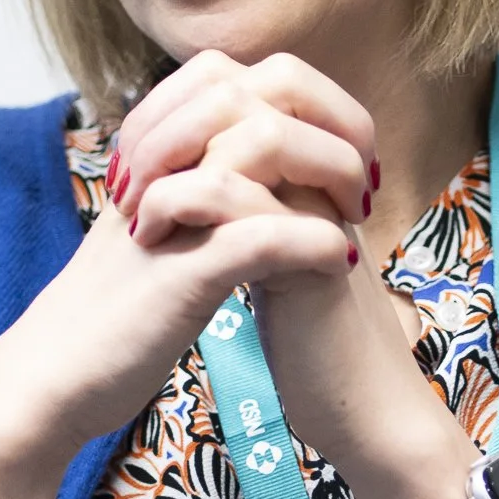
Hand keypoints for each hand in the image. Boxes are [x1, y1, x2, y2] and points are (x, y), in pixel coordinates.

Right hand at [0, 85, 359, 498]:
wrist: (46, 383)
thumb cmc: (106, 323)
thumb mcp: (151, 241)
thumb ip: (188, 202)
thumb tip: (241, 180)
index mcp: (148, 161)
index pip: (219, 78)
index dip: (285, 98)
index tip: (332, 146)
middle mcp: (154, 175)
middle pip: (244, 95)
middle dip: (317, 124)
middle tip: (357, 175)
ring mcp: (166, 221)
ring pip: (257, 149)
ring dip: (323, 173)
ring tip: (357, 210)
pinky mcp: (177, 279)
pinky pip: (258, 236)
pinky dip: (311, 243)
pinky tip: (340, 259)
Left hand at [113, 52, 471, 498]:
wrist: (365, 413)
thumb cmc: (316, 348)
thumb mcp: (276, 263)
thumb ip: (252, 213)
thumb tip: (199, 181)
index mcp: (316, 171)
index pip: (255, 85)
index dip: (184, 102)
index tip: (137, 159)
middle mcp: (327, 177)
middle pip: (268, 85)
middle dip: (180, 115)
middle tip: (134, 172)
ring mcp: (323, 211)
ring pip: (253, 130)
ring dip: (175, 156)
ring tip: (137, 209)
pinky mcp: (312, 256)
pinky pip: (241, 196)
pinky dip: (182, 204)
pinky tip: (152, 238)